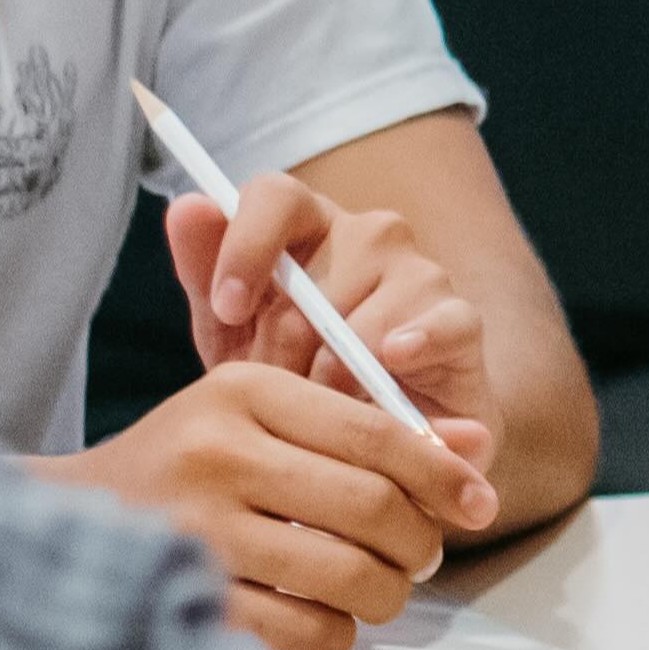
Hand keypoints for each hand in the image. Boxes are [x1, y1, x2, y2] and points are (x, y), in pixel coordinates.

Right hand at [45, 360, 504, 649]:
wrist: (64, 519)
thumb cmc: (184, 469)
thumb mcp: (260, 419)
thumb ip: (363, 427)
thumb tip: (474, 441)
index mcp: (244, 393)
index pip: (376, 433)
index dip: (443, 475)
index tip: (479, 505)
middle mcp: (220, 452)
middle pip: (373, 507)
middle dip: (419, 544)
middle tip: (420, 557)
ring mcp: (200, 529)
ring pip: (348, 575)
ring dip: (384, 595)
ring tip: (376, 590)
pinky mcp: (190, 597)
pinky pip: (305, 630)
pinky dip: (334, 634)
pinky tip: (323, 619)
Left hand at [165, 178, 500, 520]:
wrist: (361, 454)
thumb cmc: (291, 382)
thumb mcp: (231, 338)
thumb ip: (203, 271)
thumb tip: (187, 204)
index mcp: (307, 226)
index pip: (275, 195)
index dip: (247, 245)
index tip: (227, 308)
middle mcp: (368, 235)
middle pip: (316, 271)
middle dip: (285, 344)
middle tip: (276, 394)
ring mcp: (420, 272)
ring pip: (366, 309)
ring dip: (337, 372)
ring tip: (326, 410)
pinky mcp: (461, 320)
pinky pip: (438, 322)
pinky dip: (413, 345)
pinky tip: (392, 366)